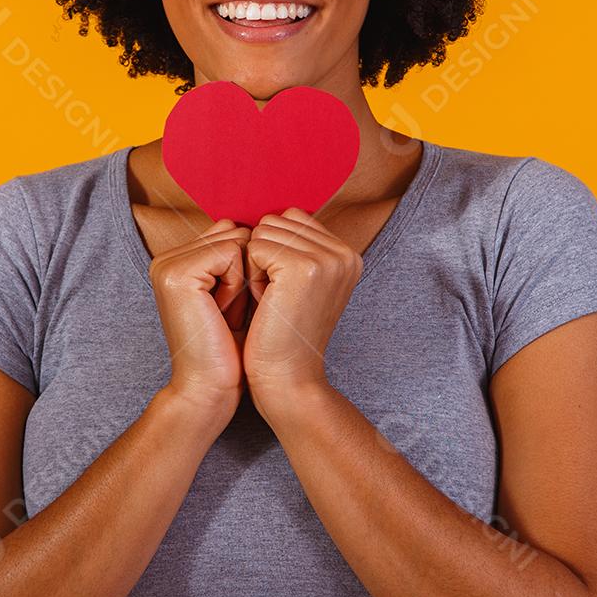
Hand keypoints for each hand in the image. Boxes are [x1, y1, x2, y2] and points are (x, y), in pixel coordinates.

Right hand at [148, 218, 254, 423]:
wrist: (210, 389)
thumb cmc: (230, 349)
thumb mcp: (235, 293)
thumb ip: (237, 257)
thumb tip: (270, 223)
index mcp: (176, 261)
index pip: (231, 231)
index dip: (247, 267)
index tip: (235, 306)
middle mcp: (166, 258)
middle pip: (235, 231)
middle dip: (247, 271)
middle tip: (229, 312)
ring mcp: (168, 264)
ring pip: (237, 239)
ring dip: (244, 278)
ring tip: (225, 313)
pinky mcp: (178, 274)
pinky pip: (232, 253)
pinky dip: (239, 284)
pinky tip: (223, 312)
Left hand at [242, 207, 362, 421]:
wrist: (287, 381)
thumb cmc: (281, 335)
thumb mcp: (297, 285)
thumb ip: (295, 247)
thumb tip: (267, 215)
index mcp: (347, 255)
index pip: (291, 218)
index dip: (272, 251)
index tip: (282, 291)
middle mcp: (345, 253)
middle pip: (276, 220)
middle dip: (263, 256)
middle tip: (275, 299)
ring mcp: (327, 259)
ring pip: (263, 232)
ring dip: (255, 266)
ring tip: (271, 302)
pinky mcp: (303, 267)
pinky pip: (254, 247)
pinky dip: (249, 276)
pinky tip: (265, 304)